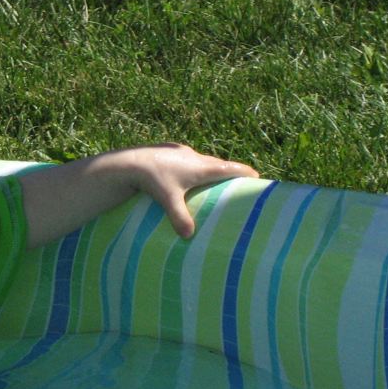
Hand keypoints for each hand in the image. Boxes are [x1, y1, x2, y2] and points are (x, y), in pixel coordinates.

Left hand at [114, 143, 257, 237]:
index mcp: (201, 167)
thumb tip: (190, 236)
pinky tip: (184, 177)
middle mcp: (195, 156)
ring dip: (210, 171)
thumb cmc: (151, 179)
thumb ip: (180, 217)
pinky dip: (193, 169)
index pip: (230, 168)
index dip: (245, 172)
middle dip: (229, 173)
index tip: (258, 178)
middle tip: (238, 183)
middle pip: (219, 164)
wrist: (129, 162)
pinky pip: (187, 161)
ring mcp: (181, 152)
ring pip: (202, 162)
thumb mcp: (168, 200)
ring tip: (213, 183)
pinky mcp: (169, 152)